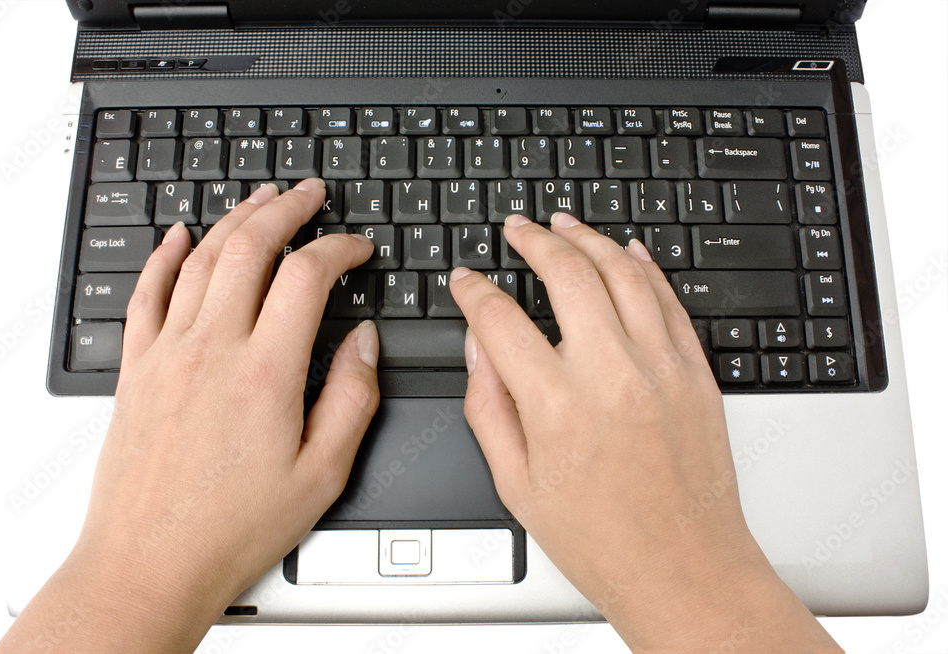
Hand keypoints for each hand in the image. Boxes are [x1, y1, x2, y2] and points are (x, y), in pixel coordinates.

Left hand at [0, 180, 380, 652]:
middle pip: (248, 247)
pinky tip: (176, 235)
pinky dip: (162, 256)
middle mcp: (211, 348)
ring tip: (260, 199)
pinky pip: (145, 294)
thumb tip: (365, 343)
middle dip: (285, 208)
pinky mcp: (136, 370)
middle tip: (309, 193)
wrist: (150, 564)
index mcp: (265, 372)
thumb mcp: (322, 474)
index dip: (339, 249)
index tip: (357, 248)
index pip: (307, 276)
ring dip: (233, 219)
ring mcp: (167, 354)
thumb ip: (352, 398)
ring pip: (199, 259)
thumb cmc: (232, 528)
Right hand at [450, 212, 839, 651]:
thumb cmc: (600, 538)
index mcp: (556, 407)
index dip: (474, 291)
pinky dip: (646, 268)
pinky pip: (670, 300)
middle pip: (568, 274)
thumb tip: (478, 349)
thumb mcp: (516, 484)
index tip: (466, 281)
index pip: (500, 320)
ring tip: (565, 223)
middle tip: (518, 228)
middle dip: (535, 240)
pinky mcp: (696, 373)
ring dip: (590, 239)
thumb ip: (488, 408)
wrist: (683, 568)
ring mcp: (661, 368)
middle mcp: (611, 375)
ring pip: (624, 273)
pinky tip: (628, 252)